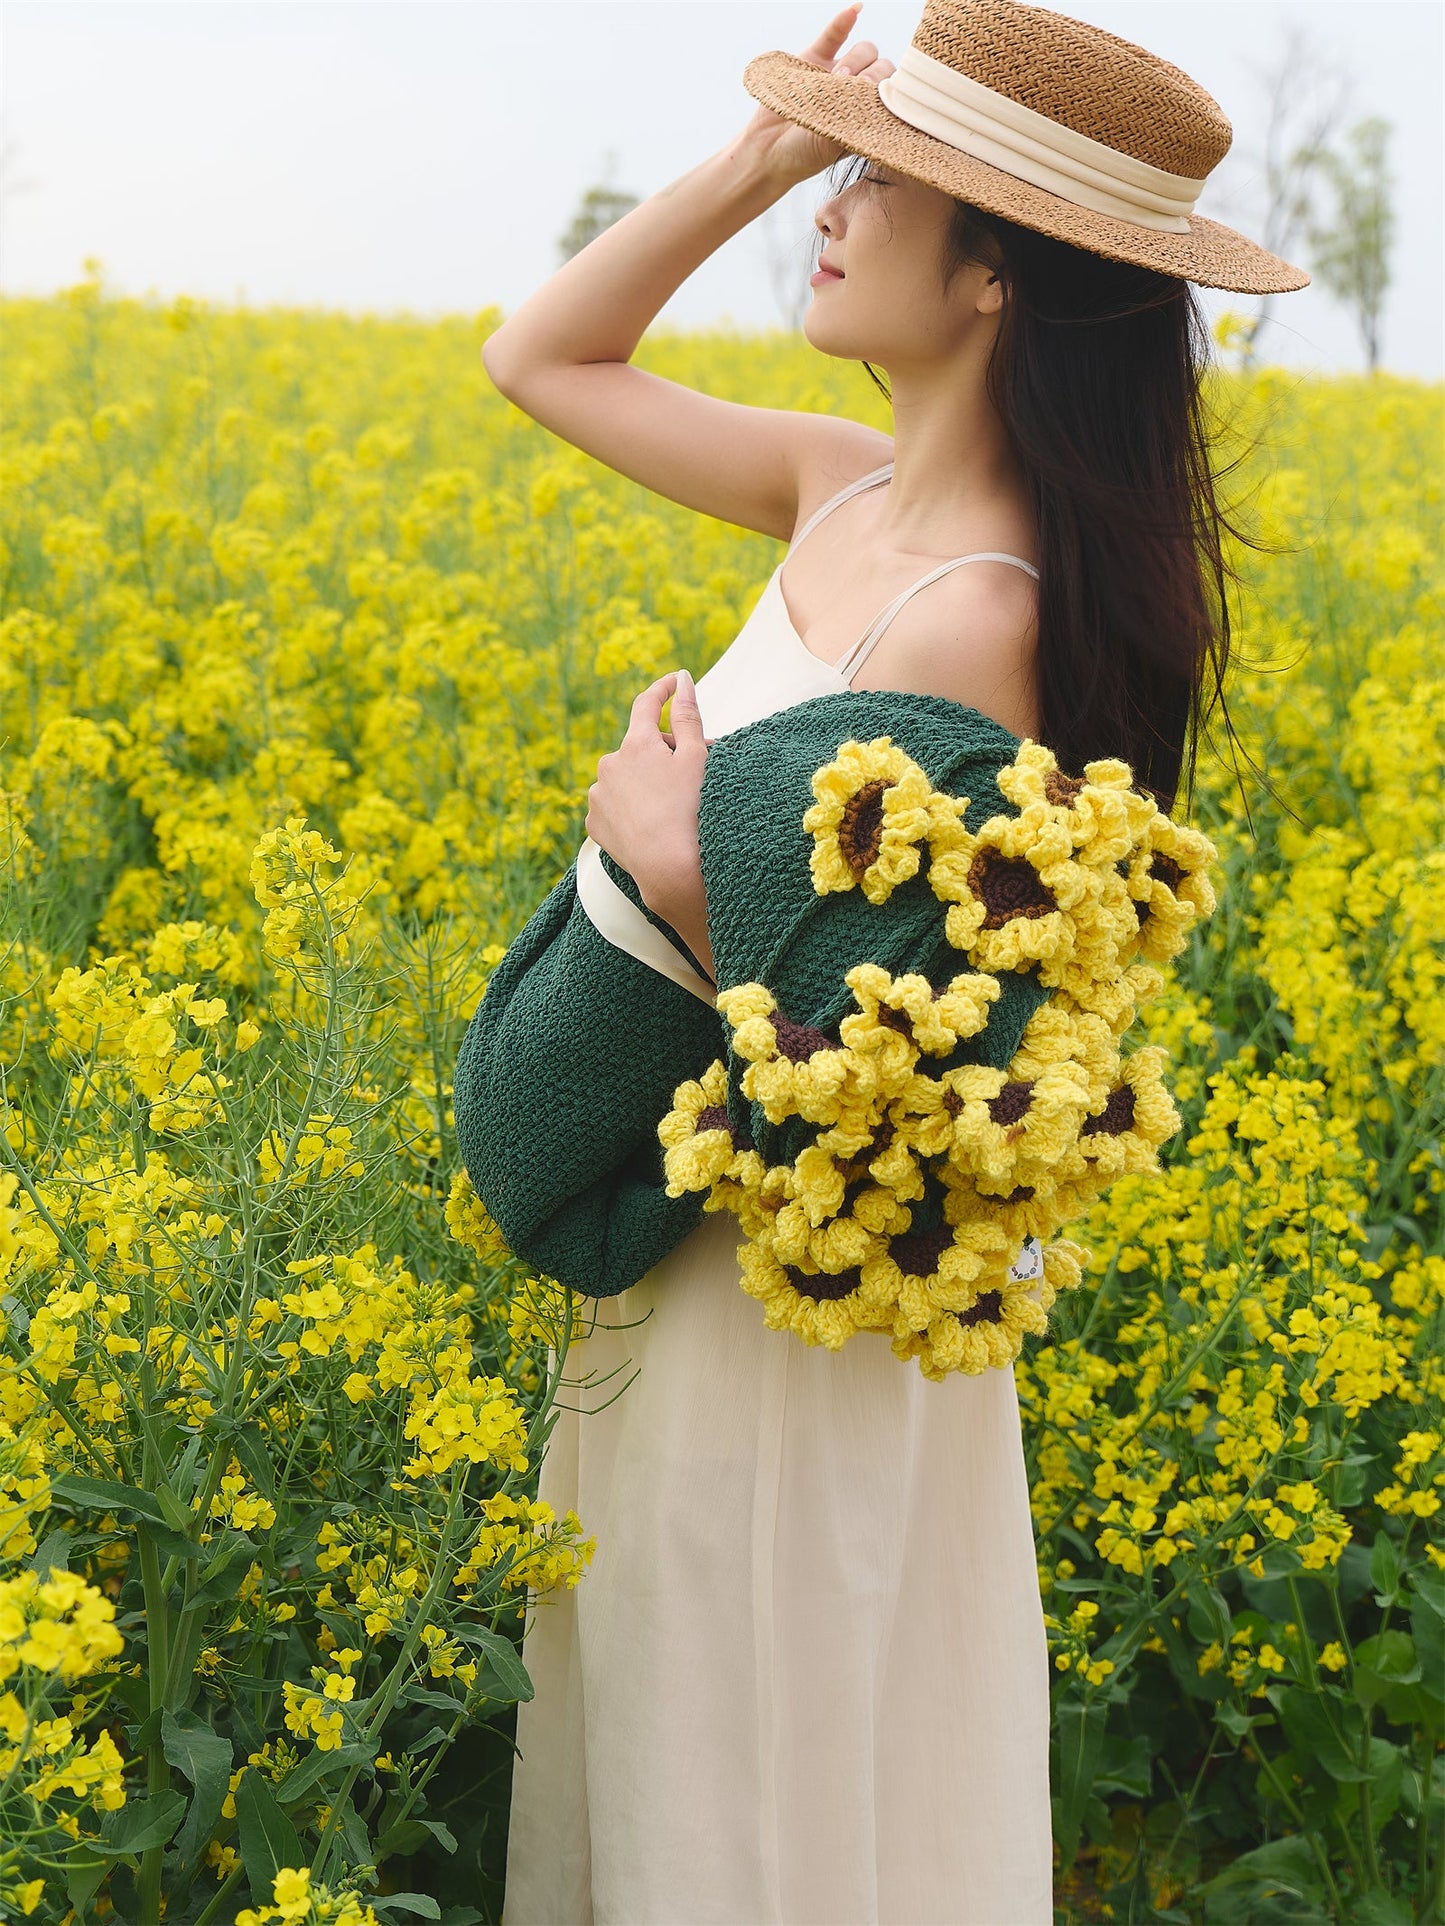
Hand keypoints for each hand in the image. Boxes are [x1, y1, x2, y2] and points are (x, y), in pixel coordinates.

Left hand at [585, 670, 713, 916]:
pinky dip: (630, 807)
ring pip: (626, 777)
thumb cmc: (689, 811)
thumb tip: (682, 679)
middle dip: (665, 753)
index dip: (664, 690)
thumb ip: (688, 715)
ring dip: (646, 781)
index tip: (675, 683)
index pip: (647, 704)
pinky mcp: (594, 823)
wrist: (669, 869)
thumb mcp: (696, 758)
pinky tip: (650, 823)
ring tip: (670, 806)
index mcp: (635, 744)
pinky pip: (614, 805)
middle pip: (640, 747)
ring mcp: (597, 795)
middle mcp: (608, 764)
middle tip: (693, 772)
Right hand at [745, 5, 896, 188]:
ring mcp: (838, 74)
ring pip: (863, 51)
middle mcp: (859, 92)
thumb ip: (859, 117)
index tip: (866, 100)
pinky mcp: (816, 60)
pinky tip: (855, 9)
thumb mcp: (837, 142)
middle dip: (868, 75)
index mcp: (871, 115)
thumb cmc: (804, 154)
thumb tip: (878, 92)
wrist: (766, 150)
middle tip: (845, 91)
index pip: (894, 90)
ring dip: (853, 60)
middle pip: (882, 65)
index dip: (883, 89)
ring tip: (833, 80)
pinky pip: (835, 36)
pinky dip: (844, 21)